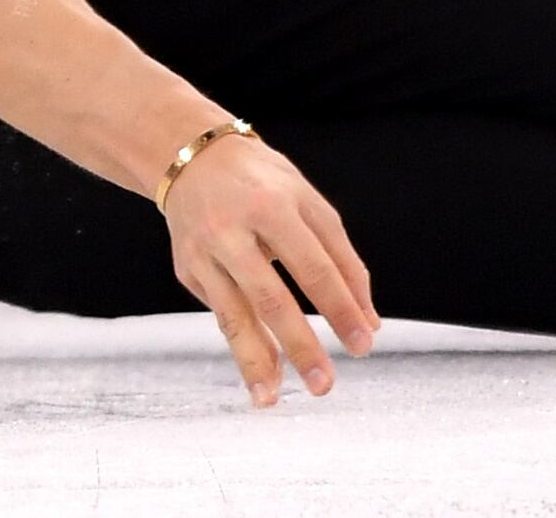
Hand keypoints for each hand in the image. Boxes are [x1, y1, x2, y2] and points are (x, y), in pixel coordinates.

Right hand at [160, 130, 377, 404]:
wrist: (189, 157)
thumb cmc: (261, 181)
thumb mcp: (307, 201)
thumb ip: (341, 258)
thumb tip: (368, 320)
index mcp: (270, 205)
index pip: (313, 266)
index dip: (340, 308)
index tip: (363, 345)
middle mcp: (230, 230)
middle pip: (269, 297)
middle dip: (299, 345)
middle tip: (325, 385)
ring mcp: (203, 252)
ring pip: (231, 316)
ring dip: (254, 361)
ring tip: (272, 399)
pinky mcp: (187, 269)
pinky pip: (221, 312)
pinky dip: (240, 346)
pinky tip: (259, 376)